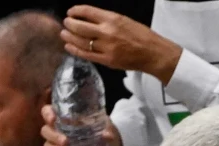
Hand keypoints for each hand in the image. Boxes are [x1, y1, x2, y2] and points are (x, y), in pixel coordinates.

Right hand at [42, 104, 122, 145]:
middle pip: (46, 131)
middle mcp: (57, 130)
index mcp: (64, 118)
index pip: (47, 112)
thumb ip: (107, 129)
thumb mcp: (106, 126)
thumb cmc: (102, 131)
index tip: (53, 119)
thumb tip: (108, 135)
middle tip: (66, 142)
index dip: (47, 114)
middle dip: (53, 136)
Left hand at [61, 6, 182, 82]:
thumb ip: (107, 20)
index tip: (71, 13)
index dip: (74, 11)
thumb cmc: (142, 36)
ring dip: (69, 36)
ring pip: (80, 41)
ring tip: (64, 34)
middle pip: (79, 26)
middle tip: (66, 23)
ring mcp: (106, 47)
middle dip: (69, 24)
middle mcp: (107, 32)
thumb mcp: (125, 21)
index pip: (86, 11)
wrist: (155, 54)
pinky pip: (86, 55)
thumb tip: (88, 19)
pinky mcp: (107, 60)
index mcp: (112, 19)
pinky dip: (75, 50)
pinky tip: (69, 46)